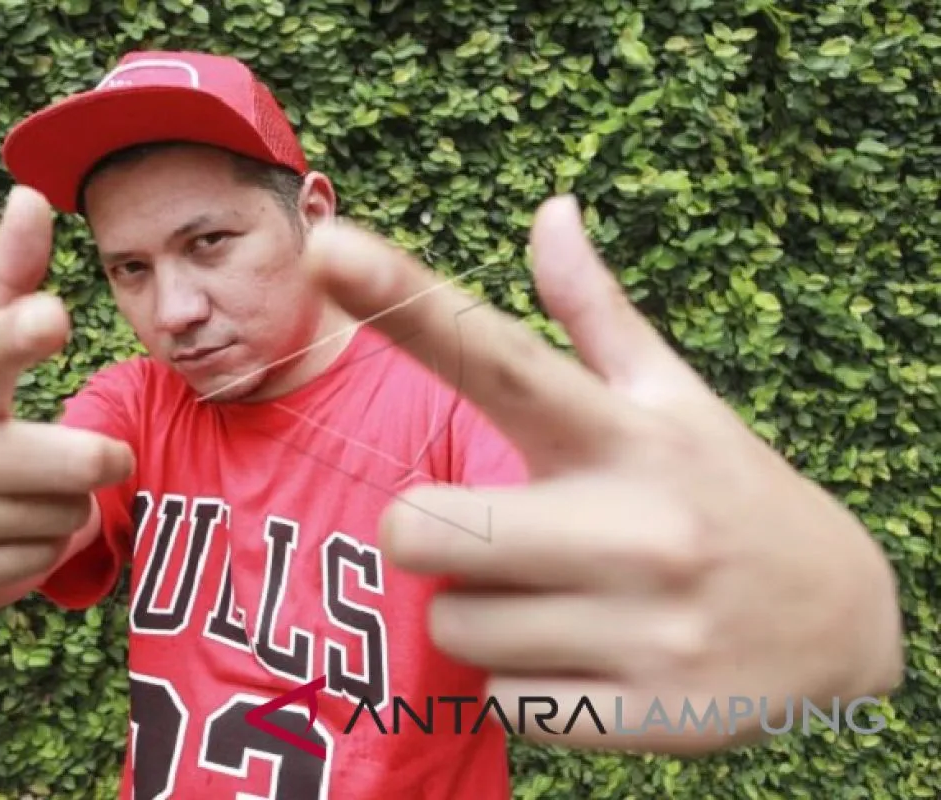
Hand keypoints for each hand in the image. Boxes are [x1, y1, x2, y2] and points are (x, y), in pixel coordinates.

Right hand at [0, 186, 133, 608]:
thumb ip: (10, 277)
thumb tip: (34, 194)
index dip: (22, 334)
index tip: (56, 316)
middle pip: (81, 465)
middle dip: (95, 462)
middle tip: (70, 454)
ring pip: (70, 517)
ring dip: (69, 506)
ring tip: (23, 490)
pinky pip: (47, 563)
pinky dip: (45, 547)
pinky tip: (5, 528)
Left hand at [302, 196, 903, 753]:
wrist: (845, 627)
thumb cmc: (728, 495)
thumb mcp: (674, 400)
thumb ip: (597, 313)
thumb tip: (550, 211)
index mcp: (627, 432)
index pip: (498, 357)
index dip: (405, 302)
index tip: (330, 246)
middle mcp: (635, 524)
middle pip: (420, 527)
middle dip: (434, 537)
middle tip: (508, 537)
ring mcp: (641, 626)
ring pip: (453, 624)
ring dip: (485, 616)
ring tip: (567, 601)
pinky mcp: (637, 715)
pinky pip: (498, 700)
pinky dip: (525, 685)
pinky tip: (591, 660)